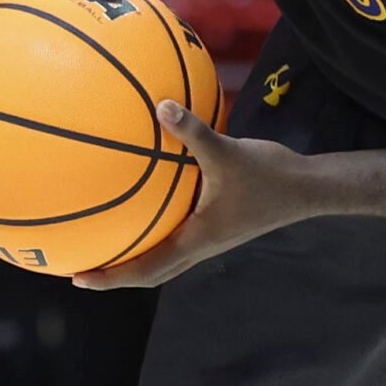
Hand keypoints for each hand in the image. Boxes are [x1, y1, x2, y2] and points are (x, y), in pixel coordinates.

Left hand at [71, 100, 308, 288]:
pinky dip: (157, 232)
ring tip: (107, 243)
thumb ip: (194, 131)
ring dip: (136, 257)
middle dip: (116, 275)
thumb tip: (160, 106)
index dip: (111, 279)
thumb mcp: (228, 151)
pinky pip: (179, 236)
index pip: (146, 270)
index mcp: (197, 239)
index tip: (78, 279)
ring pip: (166, 259)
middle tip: (82, 270)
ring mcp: (211, 236)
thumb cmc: (269, 176)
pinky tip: (151, 203)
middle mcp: (200, 244)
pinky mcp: (219, 224)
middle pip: (152, 273)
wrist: (307, 188)